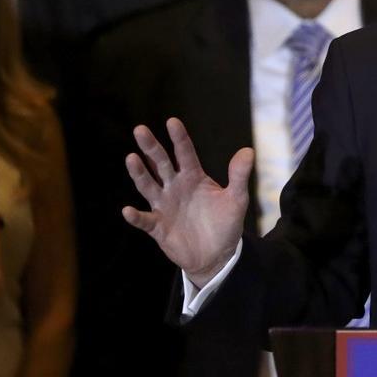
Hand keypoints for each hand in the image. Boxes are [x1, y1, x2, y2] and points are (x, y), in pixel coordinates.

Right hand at [123, 118, 252, 287]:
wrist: (217, 254)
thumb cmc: (225, 223)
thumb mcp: (237, 199)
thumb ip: (239, 176)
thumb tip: (248, 151)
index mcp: (194, 177)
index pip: (185, 153)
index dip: (179, 138)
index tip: (172, 122)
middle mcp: (175, 187)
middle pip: (161, 164)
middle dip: (151, 148)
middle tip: (140, 130)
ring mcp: (164, 206)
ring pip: (148, 186)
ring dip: (139, 173)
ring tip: (131, 158)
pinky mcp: (158, 227)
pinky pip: (145, 220)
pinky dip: (136, 216)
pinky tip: (128, 210)